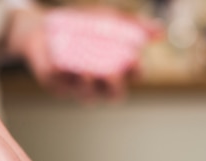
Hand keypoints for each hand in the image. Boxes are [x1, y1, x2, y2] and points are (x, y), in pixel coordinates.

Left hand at [7, 5, 160, 101]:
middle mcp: (100, 81)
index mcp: (117, 66)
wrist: (45, 27)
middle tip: (111, 72)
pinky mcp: (58, 86)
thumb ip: (134, 25)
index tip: (134, 60)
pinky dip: (63, 76)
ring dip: (89, 86)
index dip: (137, 71)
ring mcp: (79, 86)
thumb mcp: (110, 19)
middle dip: (115, 85)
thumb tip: (160, 32)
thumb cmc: (82, 25)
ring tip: (85, 72)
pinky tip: (61, 66)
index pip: (134, 76)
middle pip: (115, 94)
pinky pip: (62, 87)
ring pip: (89, 96)